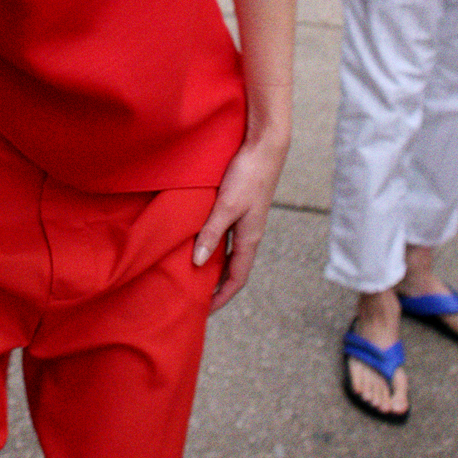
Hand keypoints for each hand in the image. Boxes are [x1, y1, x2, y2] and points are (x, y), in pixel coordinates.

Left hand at [194, 128, 287, 313]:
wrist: (264, 147)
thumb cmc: (248, 175)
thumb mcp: (226, 206)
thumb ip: (212, 233)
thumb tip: (197, 262)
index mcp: (249, 239)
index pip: (236, 279)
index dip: (221, 297)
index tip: (205, 311)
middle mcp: (248, 234)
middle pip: (233, 269)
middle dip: (217, 286)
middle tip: (195, 296)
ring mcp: (245, 221)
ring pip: (229, 252)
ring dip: (214, 265)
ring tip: (193, 273)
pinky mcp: (240, 207)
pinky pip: (226, 235)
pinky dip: (213, 245)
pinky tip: (198, 240)